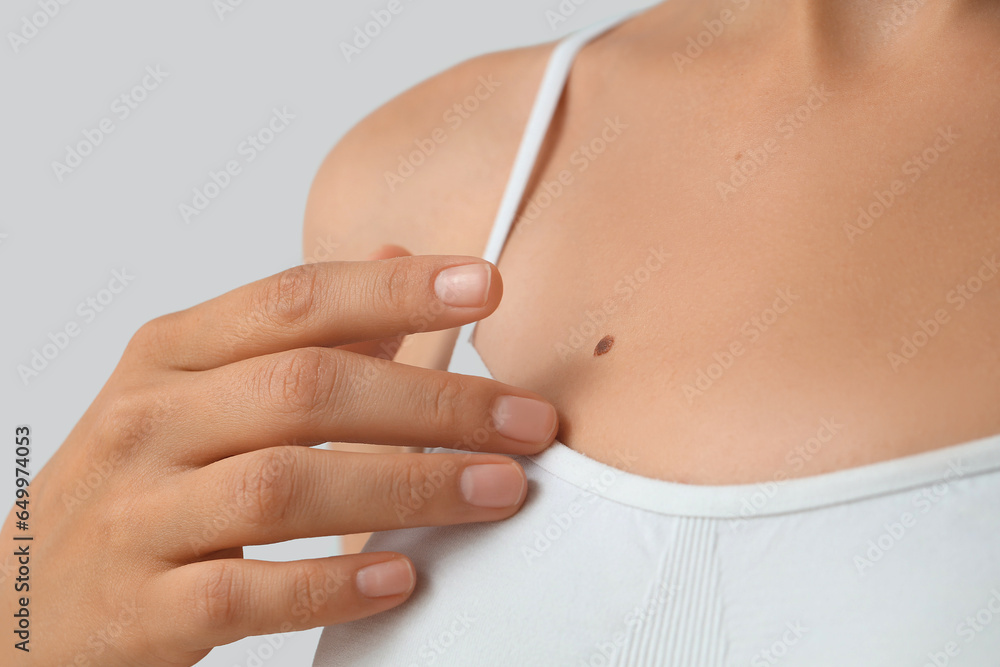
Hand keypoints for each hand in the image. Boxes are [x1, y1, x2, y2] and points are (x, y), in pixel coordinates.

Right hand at [0, 249, 557, 665]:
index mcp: (172, 356)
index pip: (294, 302)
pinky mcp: (142, 609)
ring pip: (284, 484)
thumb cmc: (140, 483)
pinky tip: (399, 577)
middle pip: (308, 389)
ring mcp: (138, 515)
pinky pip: (244, 592)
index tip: (486, 286)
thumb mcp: (198, 393)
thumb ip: (300, 333)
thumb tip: (396, 262)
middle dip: (434, 402)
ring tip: (497, 489)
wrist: (24, 602)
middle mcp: (151, 422)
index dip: (396, 290)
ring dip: (407, 485)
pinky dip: (329, 580)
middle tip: (528, 420)